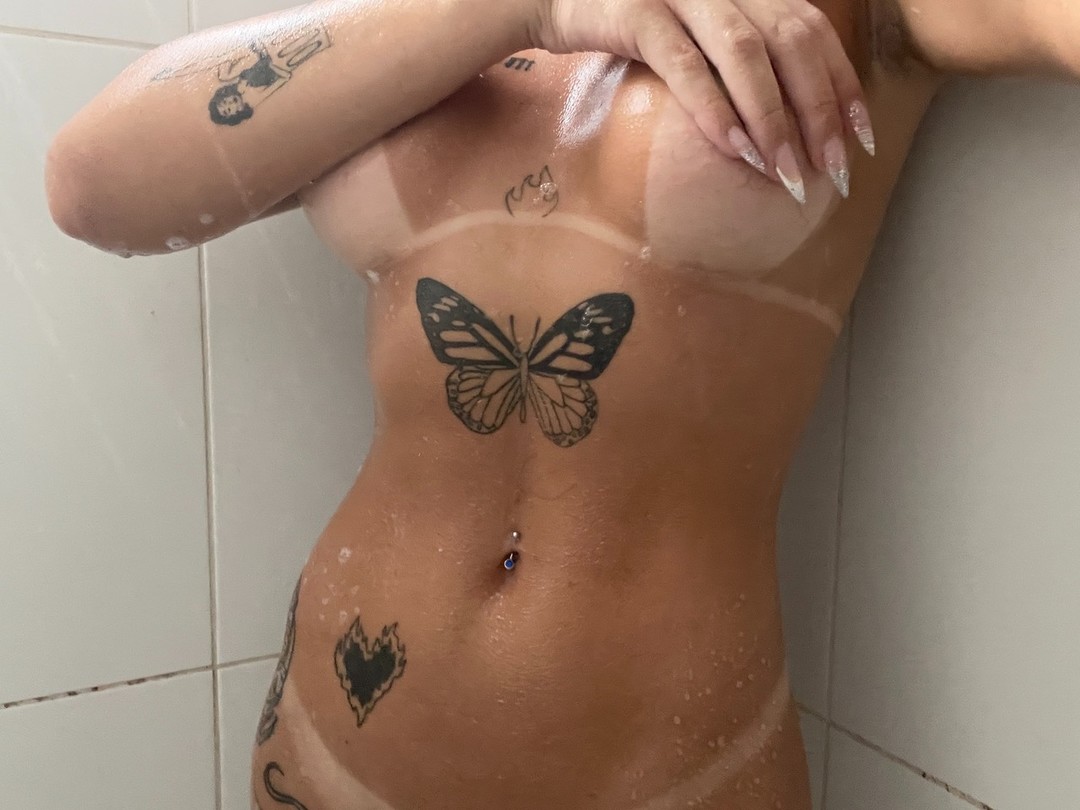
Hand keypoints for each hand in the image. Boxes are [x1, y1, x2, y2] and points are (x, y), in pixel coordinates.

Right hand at [530, 0, 875, 201]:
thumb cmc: (633, 24)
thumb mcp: (698, 33)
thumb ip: (740, 58)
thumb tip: (788, 122)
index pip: (813, 31)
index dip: (843, 83)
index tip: (860, 138)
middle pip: (792, 43)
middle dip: (818, 110)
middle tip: (830, 169)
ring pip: (746, 54)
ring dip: (771, 119)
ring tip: (784, 174)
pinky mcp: (638, 12)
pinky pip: (686, 66)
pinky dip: (714, 109)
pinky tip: (734, 150)